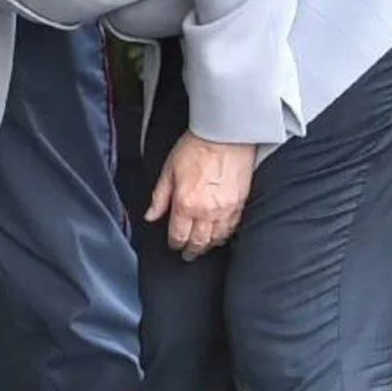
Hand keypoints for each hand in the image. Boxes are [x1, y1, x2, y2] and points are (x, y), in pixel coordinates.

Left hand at [145, 131, 254, 259]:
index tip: (174, 246)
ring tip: (202, 247)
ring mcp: (225, 209)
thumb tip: (151, 216)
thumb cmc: (197, 147)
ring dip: (208, 246)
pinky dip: (225, 235)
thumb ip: (159, 197)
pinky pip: (232, 228)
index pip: (178, 236)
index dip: (175, 244)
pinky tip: (220, 236)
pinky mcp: (240, 203)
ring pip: (217, 238)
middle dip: (191, 251)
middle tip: (188, 255)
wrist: (226, 134)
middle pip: (198, 242)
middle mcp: (206, 211)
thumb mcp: (169, 170)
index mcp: (185, 204)